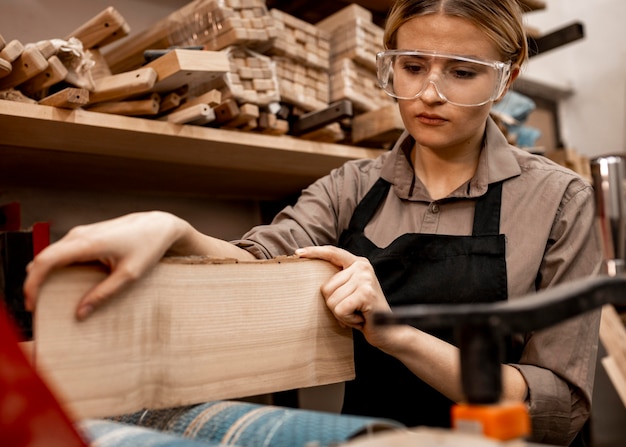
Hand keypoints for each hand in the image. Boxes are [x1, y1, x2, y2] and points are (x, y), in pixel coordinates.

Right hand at [24, 211, 184, 319]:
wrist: (159, 225)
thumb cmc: (148, 247)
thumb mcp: (129, 275)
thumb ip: (104, 294)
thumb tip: (81, 313)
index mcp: (88, 243)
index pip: (46, 260)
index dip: (32, 282)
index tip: (32, 303)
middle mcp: (80, 235)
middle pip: (43, 258)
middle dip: (35, 282)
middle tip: (38, 307)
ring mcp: (82, 233)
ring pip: (52, 255)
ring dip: (45, 275)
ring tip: (48, 298)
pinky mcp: (87, 235)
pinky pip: (64, 252)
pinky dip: (57, 268)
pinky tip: (63, 284)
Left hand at [296, 245, 397, 348]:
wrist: (388, 331)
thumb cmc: (364, 313)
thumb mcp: (350, 292)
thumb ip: (338, 282)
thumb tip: (310, 277)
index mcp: (358, 263)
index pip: (333, 253)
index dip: (315, 252)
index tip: (298, 253)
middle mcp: (362, 267)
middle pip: (326, 288)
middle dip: (335, 305)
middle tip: (353, 310)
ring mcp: (365, 279)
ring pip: (331, 300)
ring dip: (342, 314)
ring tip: (357, 314)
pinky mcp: (366, 293)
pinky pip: (340, 309)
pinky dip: (347, 320)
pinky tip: (360, 320)